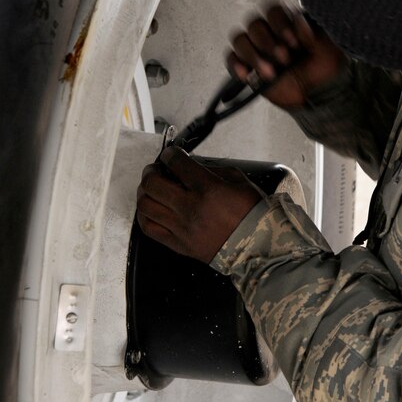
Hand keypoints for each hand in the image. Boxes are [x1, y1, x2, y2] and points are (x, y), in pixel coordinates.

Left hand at [136, 146, 263, 263]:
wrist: (256, 247)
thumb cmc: (251, 213)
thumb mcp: (238, 180)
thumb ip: (212, 169)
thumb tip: (190, 165)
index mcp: (207, 189)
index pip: (176, 163)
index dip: (169, 154)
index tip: (170, 155)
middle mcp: (190, 208)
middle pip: (153, 183)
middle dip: (151, 171)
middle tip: (156, 170)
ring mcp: (181, 228)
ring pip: (146, 205)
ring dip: (144, 192)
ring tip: (151, 188)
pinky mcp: (178, 245)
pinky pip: (149, 228)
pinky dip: (144, 215)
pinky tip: (151, 209)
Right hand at [227, 5, 346, 108]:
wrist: (321, 96)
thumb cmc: (325, 69)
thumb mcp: (327, 48)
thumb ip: (312, 33)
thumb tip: (297, 20)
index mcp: (287, 24)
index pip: (272, 11)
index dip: (280, 24)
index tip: (294, 42)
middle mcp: (269, 33)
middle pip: (254, 24)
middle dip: (267, 42)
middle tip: (285, 59)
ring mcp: (256, 50)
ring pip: (240, 39)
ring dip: (253, 55)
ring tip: (270, 73)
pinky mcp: (248, 68)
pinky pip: (231, 59)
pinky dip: (236, 65)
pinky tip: (247, 75)